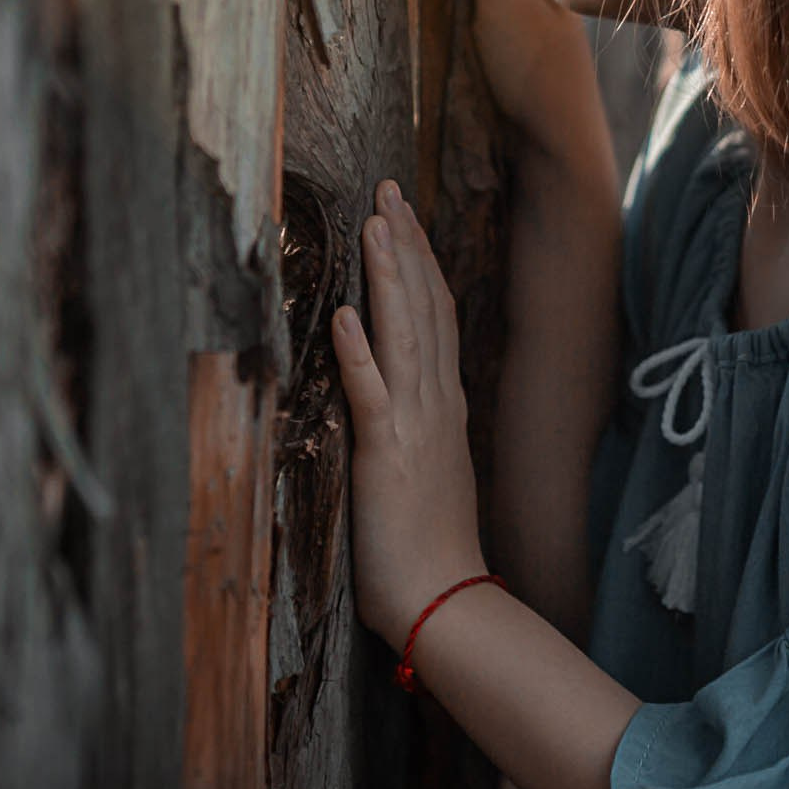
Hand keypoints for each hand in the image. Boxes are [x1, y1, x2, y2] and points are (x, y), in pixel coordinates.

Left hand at [331, 177, 490, 643]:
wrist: (443, 599)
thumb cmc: (428, 544)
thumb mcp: (427, 467)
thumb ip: (414, 422)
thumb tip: (396, 393)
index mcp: (443, 403)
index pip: (436, 314)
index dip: (418, 260)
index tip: (402, 214)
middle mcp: (435, 401)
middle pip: (424, 306)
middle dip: (404, 245)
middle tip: (386, 190)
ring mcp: (414, 423)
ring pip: (404, 333)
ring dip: (388, 276)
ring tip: (374, 224)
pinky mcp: (387, 453)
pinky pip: (372, 393)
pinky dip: (359, 351)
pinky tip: (344, 313)